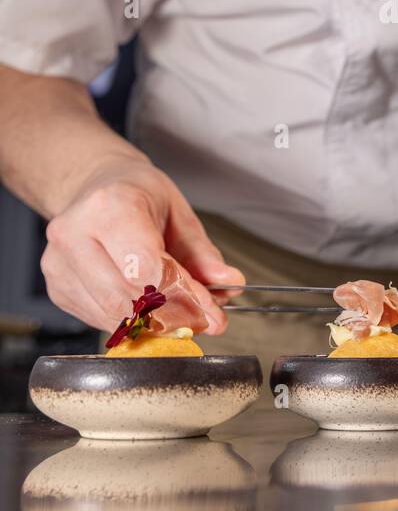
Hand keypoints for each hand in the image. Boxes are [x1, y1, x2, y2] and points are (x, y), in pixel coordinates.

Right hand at [41, 157, 244, 333]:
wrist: (95, 187)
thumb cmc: (136, 195)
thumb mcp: (177, 212)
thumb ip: (202, 253)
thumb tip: (228, 283)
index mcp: (110, 206)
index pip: (145, 269)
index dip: (182, 295)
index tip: (210, 309)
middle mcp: (75, 234)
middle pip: (127, 298)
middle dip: (172, 315)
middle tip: (202, 319)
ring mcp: (59, 263)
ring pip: (112, 315)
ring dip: (152, 323)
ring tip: (179, 313)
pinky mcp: (56, 287)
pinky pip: (99, 318)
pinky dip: (129, 320)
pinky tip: (143, 305)